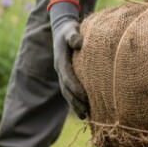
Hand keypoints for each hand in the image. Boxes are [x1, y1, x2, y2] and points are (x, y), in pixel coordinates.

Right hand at [49, 1, 88, 118]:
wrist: (62, 30)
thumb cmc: (70, 30)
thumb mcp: (71, 29)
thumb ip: (74, 35)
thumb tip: (79, 42)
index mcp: (61, 61)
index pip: (68, 78)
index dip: (76, 88)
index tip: (85, 97)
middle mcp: (60, 70)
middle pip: (66, 90)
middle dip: (76, 101)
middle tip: (87, 112)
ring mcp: (63, 75)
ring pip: (67, 94)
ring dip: (75, 105)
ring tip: (86, 116)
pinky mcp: (67, 77)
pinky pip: (70, 92)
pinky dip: (76, 102)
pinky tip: (85, 112)